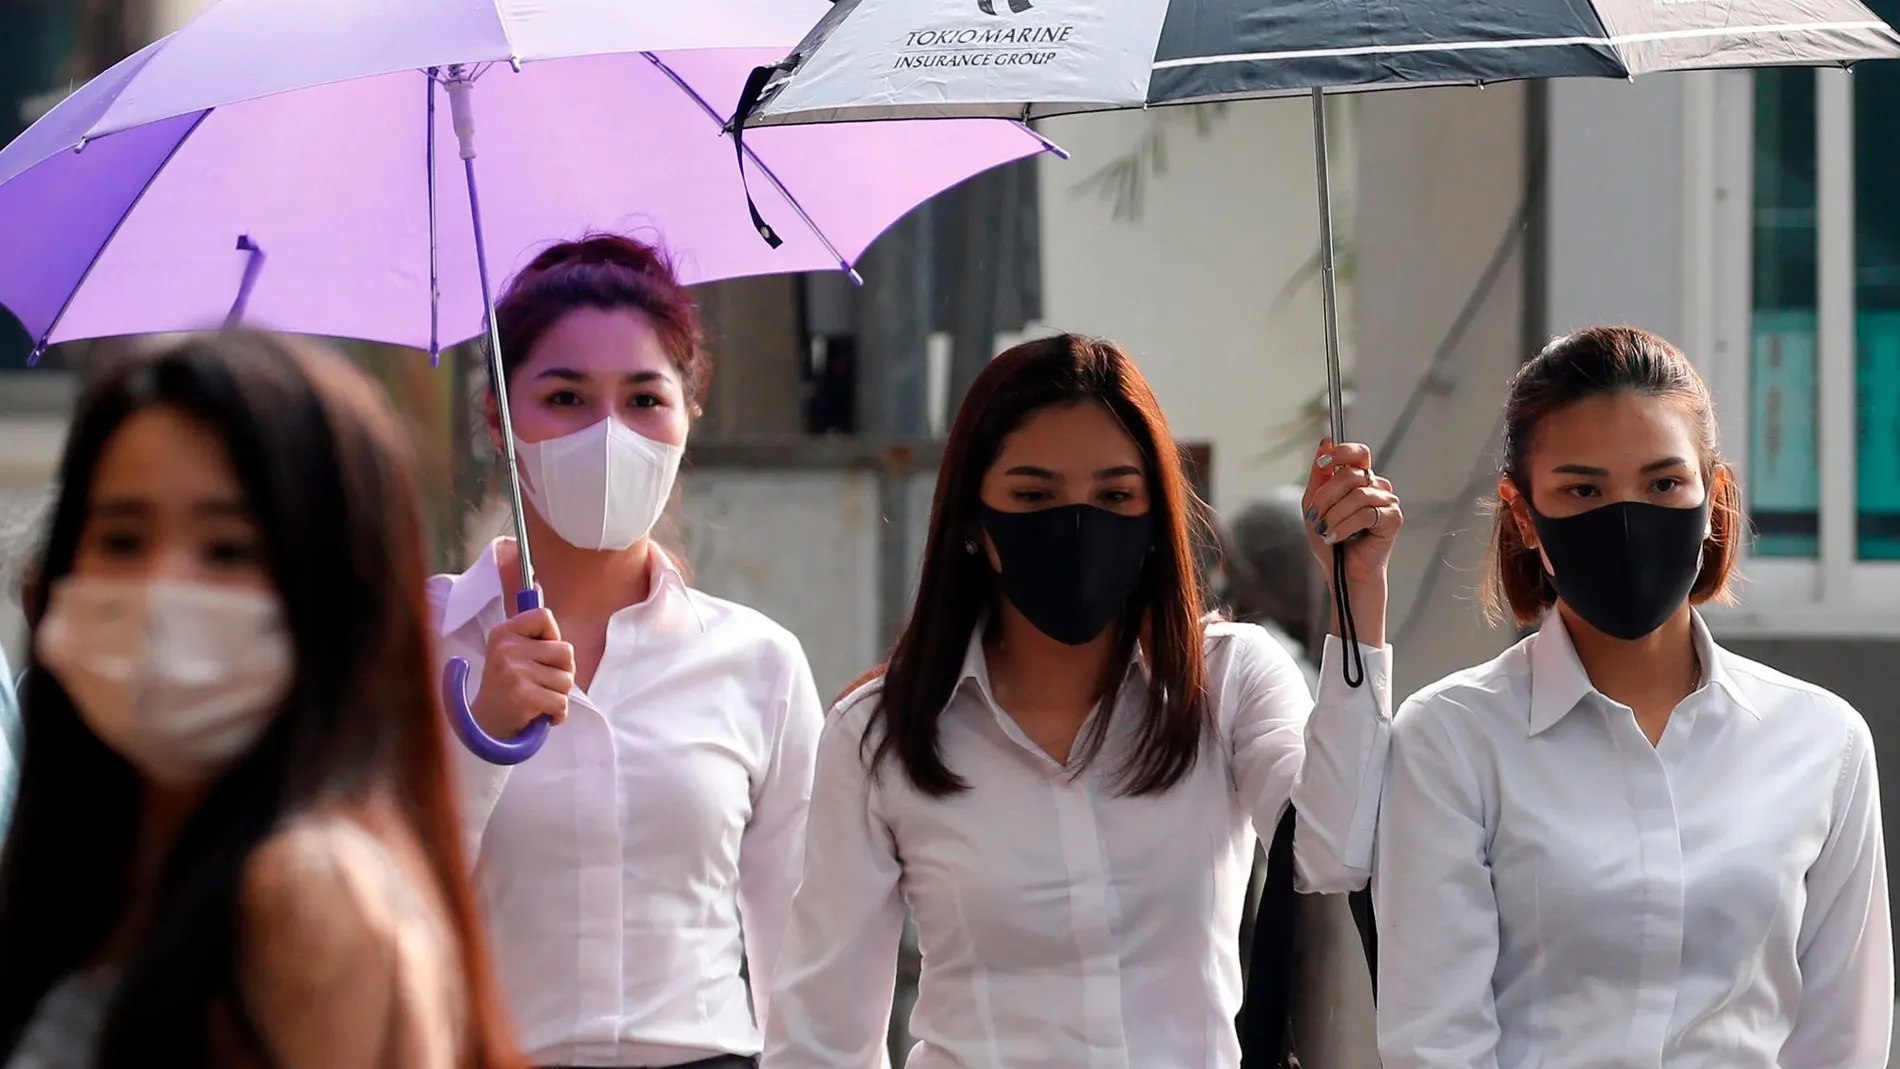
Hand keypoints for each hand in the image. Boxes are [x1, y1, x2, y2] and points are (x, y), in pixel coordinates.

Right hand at [469, 603, 573, 739]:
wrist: (485, 726)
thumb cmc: (507, 687)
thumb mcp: (510, 651)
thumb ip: (529, 629)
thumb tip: (536, 583)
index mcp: (504, 633)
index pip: (544, 616)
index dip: (553, 637)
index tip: (542, 653)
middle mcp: (507, 649)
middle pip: (565, 652)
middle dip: (562, 671)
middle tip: (542, 683)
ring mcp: (514, 672)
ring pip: (566, 680)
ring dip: (558, 695)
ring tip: (538, 699)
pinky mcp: (522, 696)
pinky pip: (561, 702)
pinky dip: (556, 713)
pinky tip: (540, 715)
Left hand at [1303, 440, 1401, 647]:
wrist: (1342, 571)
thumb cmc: (1330, 539)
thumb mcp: (1314, 504)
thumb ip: (1318, 475)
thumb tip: (1325, 442)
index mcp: (1359, 479)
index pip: (1358, 453)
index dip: (1340, 453)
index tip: (1322, 464)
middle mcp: (1376, 486)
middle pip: (1351, 475)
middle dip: (1326, 497)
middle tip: (1314, 516)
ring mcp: (1387, 501)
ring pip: (1357, 495)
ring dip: (1333, 515)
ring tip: (1325, 531)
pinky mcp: (1393, 519)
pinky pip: (1366, 513)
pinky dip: (1345, 526)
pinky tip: (1336, 537)